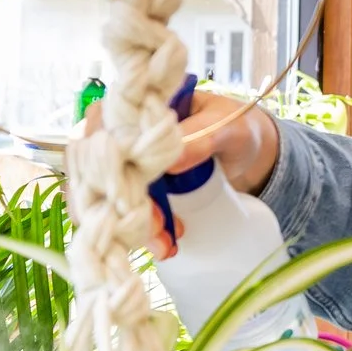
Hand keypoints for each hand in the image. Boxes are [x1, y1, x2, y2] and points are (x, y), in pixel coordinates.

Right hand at [84, 87, 279, 257]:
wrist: (251, 154)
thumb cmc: (236, 127)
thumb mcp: (226, 127)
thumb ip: (202, 137)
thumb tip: (172, 161)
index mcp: (140, 105)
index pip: (105, 127)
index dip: (111, 160)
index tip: (132, 191)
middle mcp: (125, 133)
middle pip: (100, 168)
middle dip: (121, 203)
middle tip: (157, 228)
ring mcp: (129, 165)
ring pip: (107, 195)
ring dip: (128, 224)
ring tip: (165, 245)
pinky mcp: (140, 191)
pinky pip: (125, 212)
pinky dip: (139, 232)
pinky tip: (164, 245)